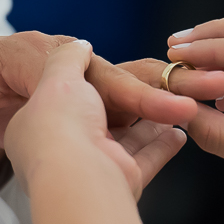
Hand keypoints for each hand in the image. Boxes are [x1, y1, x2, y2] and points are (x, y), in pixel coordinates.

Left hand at [0, 32, 223, 148]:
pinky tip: (186, 136)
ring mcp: (91, 113)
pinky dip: (163, 140)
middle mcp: (71, 83)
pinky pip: (140, 139)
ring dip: (178, 105)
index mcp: (40, 60)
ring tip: (220, 100)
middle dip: (170, 87)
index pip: (90, 72)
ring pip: (142, 104)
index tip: (151, 103)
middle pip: (129, 79)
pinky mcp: (102, 142)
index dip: (122, 89)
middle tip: (215, 83)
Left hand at [5, 41, 186, 200]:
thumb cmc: (60, 127)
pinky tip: (178, 134)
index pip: (79, 95)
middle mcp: (68, 144)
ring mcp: (94, 162)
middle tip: (158, 85)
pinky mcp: (119, 177)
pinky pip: (147, 158)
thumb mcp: (57, 77)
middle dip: (135, 102)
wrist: (75, 176)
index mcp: (45, 122)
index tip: (123, 71)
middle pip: (108, 117)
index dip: (103, 82)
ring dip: (154, 122)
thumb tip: (80, 46)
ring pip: (129, 138)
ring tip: (176, 105)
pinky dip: (163, 145)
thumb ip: (69, 58)